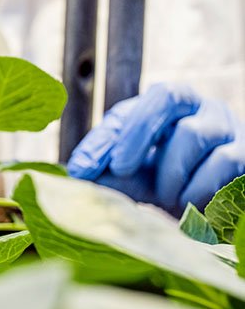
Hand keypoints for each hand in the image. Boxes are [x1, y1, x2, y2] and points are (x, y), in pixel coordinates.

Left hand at [67, 83, 244, 214]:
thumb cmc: (164, 184)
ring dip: (170, 172)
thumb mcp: (131, 175)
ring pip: (196, 133)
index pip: (148, 101)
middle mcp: (202, 108)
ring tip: (164, 196)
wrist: (207, 212)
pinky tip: (189, 204)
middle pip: (171, 96)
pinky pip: (225, 162)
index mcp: (169, 106)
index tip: (96, 167)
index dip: (121, 130)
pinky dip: (199, 189)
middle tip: (119, 170)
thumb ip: (105, 169)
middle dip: (138, 133)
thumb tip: (78, 171)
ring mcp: (230, 129)